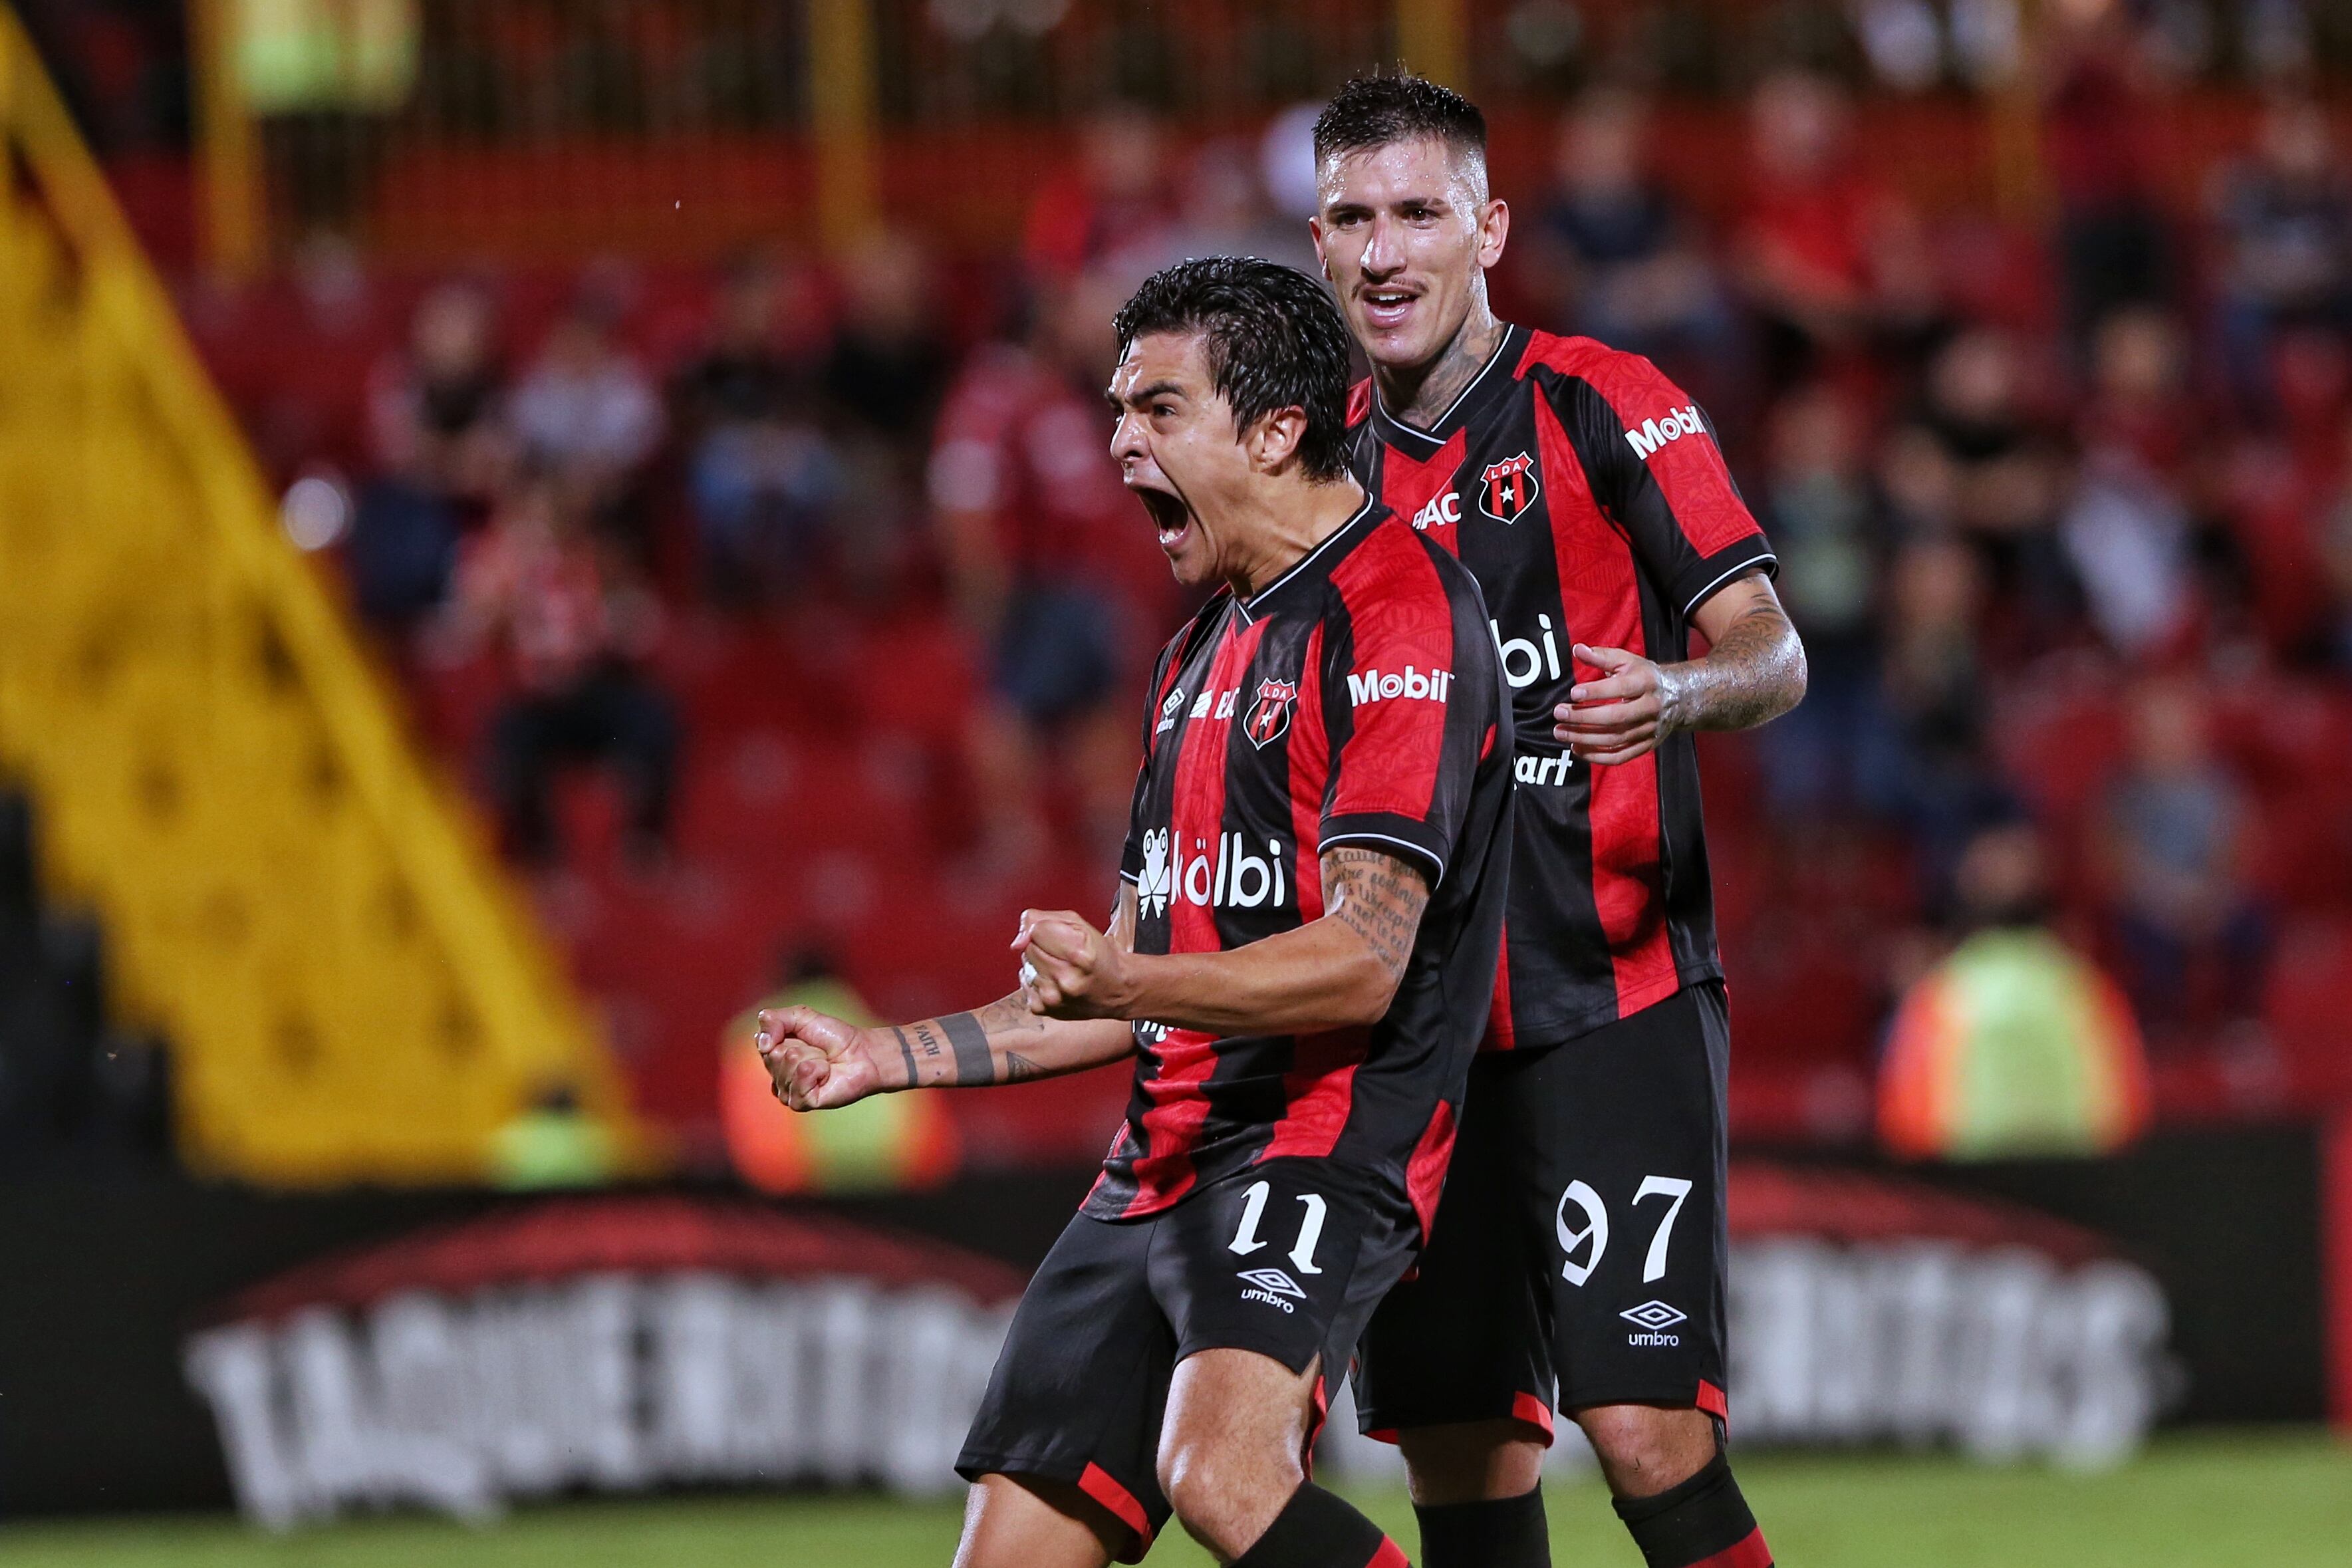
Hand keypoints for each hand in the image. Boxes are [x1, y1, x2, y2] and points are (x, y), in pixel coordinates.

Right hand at [755, 1005, 887, 1110]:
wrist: (861, 1053)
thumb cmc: (833, 1036)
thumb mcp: (801, 1017)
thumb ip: (774, 1020)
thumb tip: (761, 1044)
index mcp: (773, 1057)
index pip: (762, 1042)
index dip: (782, 1032)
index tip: (804, 1035)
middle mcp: (776, 1077)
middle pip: (774, 1054)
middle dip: (801, 1046)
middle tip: (818, 1051)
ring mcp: (787, 1092)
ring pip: (788, 1064)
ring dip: (812, 1057)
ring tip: (824, 1062)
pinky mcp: (801, 1102)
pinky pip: (801, 1078)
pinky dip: (817, 1069)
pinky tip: (826, 1073)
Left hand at [1013, 909, 1132, 1019]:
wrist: (1116, 990)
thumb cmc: (1100, 957)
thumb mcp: (1080, 925)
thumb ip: (1043, 920)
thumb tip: (1017, 941)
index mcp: (1079, 954)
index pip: (1037, 929)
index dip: (1048, 929)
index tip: (1064, 938)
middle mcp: (1065, 979)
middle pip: (1029, 947)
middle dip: (1043, 946)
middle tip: (1064, 954)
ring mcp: (1053, 997)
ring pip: (1026, 965)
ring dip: (1040, 964)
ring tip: (1062, 969)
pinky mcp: (1043, 1009)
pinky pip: (1025, 983)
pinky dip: (1038, 980)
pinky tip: (1055, 982)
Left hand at [1553, 643, 1683, 764]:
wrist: (1679, 697)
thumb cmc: (1644, 676)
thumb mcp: (1626, 661)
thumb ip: (1601, 656)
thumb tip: (1578, 649)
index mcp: (1646, 682)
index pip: (1621, 688)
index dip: (1596, 692)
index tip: (1573, 693)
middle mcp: (1650, 707)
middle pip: (1616, 717)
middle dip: (1584, 718)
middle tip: (1559, 713)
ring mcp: (1649, 729)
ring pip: (1615, 739)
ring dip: (1584, 738)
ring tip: (1560, 731)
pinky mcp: (1646, 745)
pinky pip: (1620, 756)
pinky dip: (1596, 756)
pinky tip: (1576, 748)